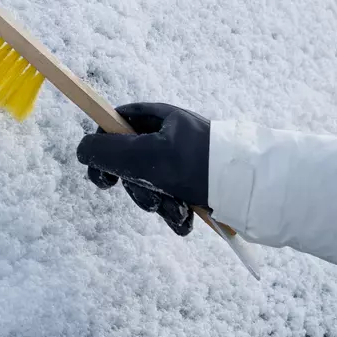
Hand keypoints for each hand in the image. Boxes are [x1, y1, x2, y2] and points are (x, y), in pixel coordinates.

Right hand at [76, 103, 210, 235]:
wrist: (255, 191)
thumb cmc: (197, 165)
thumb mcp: (143, 156)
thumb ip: (104, 152)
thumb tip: (82, 151)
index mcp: (157, 118)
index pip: (114, 124)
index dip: (102, 147)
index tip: (103, 174)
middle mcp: (168, 136)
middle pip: (129, 160)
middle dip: (135, 186)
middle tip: (148, 195)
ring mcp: (183, 161)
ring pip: (149, 184)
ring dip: (155, 202)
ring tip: (174, 209)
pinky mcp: (197, 184)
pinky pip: (170, 198)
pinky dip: (173, 211)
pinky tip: (185, 218)